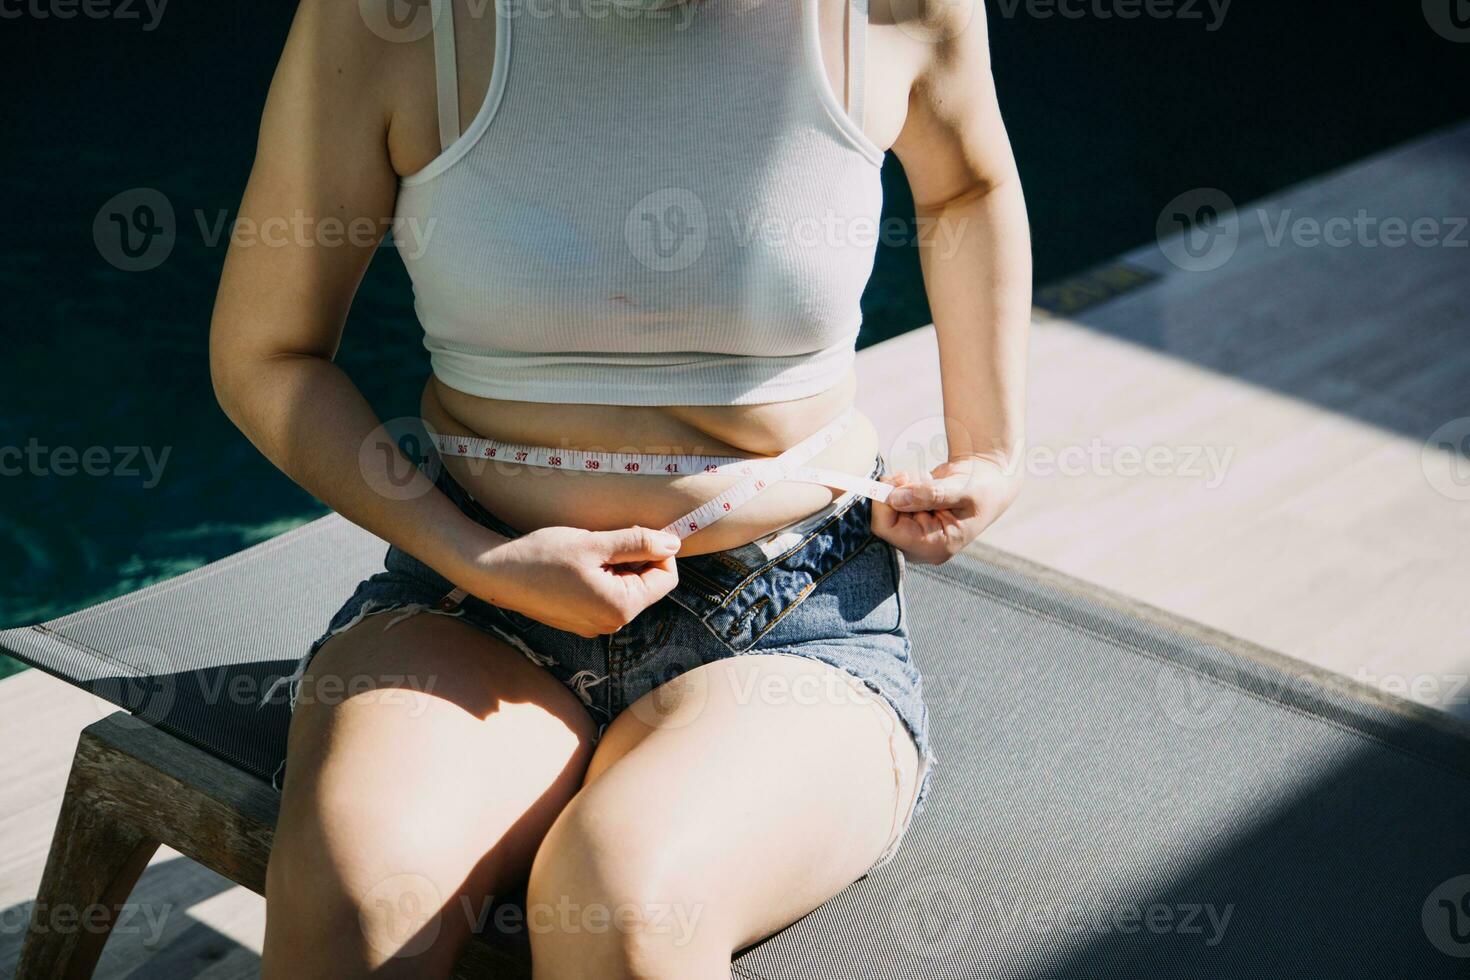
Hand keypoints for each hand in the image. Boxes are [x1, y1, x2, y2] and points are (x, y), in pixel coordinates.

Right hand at [471, 525, 681, 636]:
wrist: (495, 572)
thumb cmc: (542, 556)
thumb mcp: (595, 543)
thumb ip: (638, 543)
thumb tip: (674, 543)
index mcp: (620, 608)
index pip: (665, 578)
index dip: (657, 550)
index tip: (633, 531)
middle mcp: (610, 624)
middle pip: (646, 584)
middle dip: (635, 557)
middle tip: (604, 539)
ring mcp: (594, 625)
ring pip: (625, 587)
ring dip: (616, 564)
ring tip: (588, 551)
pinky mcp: (580, 620)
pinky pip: (606, 595)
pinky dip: (601, 575)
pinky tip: (577, 564)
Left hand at [871, 456, 1021, 563]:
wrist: (988, 481)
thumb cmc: (982, 488)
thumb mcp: (962, 489)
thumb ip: (930, 494)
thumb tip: (895, 498)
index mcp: (936, 546)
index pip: (888, 530)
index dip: (884, 503)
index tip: (900, 479)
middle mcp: (921, 546)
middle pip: (883, 522)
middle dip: (890, 495)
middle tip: (908, 475)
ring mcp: (915, 534)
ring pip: (884, 512)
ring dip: (896, 490)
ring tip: (922, 479)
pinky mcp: (911, 521)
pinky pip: (890, 506)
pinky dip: (899, 489)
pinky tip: (919, 483)